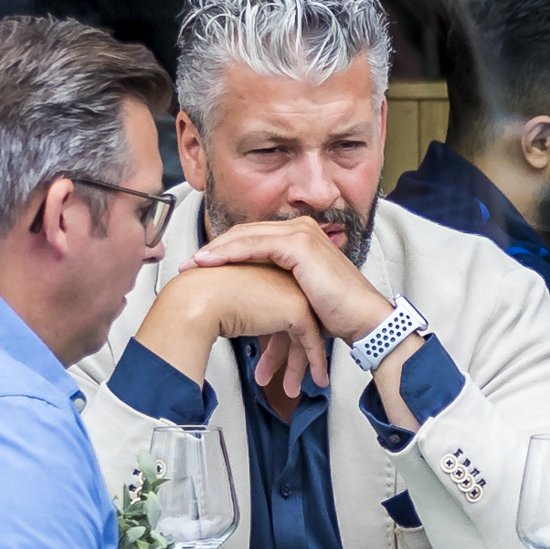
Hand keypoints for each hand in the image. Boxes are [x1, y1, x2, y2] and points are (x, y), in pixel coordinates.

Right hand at [139, 253, 319, 379]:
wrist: (198, 299)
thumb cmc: (200, 299)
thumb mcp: (224, 303)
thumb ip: (239, 312)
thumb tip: (235, 327)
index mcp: (265, 278)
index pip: (277, 312)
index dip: (275, 341)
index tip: (269, 360)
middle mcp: (282, 283)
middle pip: (292, 325)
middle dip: (286, 357)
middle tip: (278, 377)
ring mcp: (292, 294)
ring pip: (305, 335)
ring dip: (297, 365)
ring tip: (291, 387)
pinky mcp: (297, 309)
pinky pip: (312, 342)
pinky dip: (315, 362)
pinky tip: (316, 377)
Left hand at [196, 214, 395, 344]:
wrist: (363, 319)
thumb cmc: (337, 313)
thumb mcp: (298, 293)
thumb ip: (276, 285)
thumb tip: (249, 299)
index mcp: (301, 237)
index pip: (253, 236)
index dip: (223, 248)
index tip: (199, 266)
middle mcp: (301, 229)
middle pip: (245, 232)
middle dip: (213, 248)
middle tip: (186, 265)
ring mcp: (301, 234)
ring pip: (245, 236)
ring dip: (214, 250)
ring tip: (192, 266)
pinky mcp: (299, 245)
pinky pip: (254, 245)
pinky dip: (229, 253)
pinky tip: (209, 263)